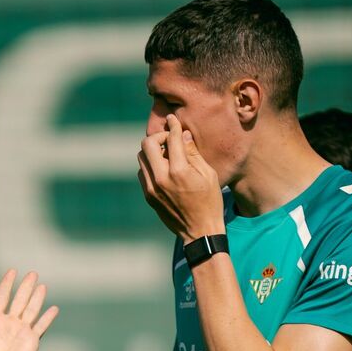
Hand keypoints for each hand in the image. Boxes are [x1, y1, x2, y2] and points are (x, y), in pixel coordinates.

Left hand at [0, 269, 57, 350]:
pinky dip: (47, 317)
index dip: (7, 284)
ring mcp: (20, 331)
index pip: (1, 297)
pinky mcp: (31, 341)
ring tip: (42, 285)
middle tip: (33, 273)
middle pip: (19, 300)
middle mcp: (8, 323)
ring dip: (37, 297)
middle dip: (25, 286)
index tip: (12, 271)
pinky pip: (41, 326)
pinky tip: (53, 308)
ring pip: (31, 309)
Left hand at [137, 114, 225, 242]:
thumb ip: (193, 153)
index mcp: (179, 171)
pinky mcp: (148, 196)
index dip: (172, 126)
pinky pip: (143, 172)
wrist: (199, 231)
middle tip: (169, 139)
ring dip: (152, 151)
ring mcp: (151, 188)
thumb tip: (182, 135)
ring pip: (141, 158)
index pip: (171, 139)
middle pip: (147, 144)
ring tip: (167, 154)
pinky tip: (164, 169)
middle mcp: (160, 178)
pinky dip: (151, 165)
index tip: (172, 119)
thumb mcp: (209, 175)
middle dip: (158, 137)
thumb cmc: (210, 201)